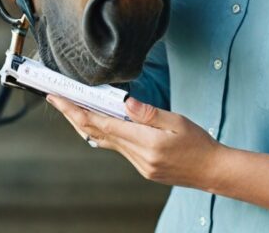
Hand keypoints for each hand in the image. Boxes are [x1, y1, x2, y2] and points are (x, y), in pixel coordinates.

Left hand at [46, 94, 222, 188]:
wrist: (213, 171)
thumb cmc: (198, 143)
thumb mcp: (177, 121)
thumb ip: (149, 113)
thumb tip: (126, 101)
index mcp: (146, 143)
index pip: (102, 124)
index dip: (77, 110)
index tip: (60, 98)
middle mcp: (138, 157)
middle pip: (96, 134)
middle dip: (73, 115)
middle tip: (56, 98)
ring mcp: (139, 165)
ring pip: (104, 141)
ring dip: (86, 124)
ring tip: (72, 107)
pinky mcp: (143, 167)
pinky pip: (116, 148)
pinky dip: (103, 133)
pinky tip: (98, 124)